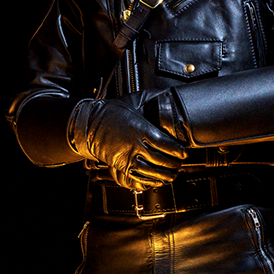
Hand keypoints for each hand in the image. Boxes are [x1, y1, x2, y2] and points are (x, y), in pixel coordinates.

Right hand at [69, 97, 186, 189]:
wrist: (88, 124)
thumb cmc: (109, 112)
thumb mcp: (132, 102)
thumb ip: (150, 99)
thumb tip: (166, 92)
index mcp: (140, 129)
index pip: (165, 143)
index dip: (177, 151)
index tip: (184, 153)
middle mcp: (135, 144)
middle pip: (160, 159)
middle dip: (173, 164)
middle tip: (180, 164)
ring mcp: (127, 156)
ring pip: (151, 171)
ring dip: (164, 175)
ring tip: (173, 175)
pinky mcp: (120, 165)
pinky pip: (138, 177)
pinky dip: (150, 181)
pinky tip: (158, 181)